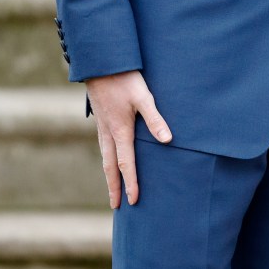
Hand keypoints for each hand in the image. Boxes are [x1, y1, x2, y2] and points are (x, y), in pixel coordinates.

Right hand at [85, 70, 171, 208]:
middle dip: (114, 186)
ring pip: (104, 156)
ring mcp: (102, 126)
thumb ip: (155, 119)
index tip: (133, 201)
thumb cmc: (124, 79)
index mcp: (120, 131)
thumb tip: (167, 141)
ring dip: (108, 174)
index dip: (131, 183)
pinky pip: (102, 145)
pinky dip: (106, 158)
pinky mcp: (100, 118)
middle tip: (115, 206)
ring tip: (111, 186)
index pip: (126, 164)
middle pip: (110, 166)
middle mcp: (108, 132)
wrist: (101, 63)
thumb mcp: (143, 97)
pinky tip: (108, 157)